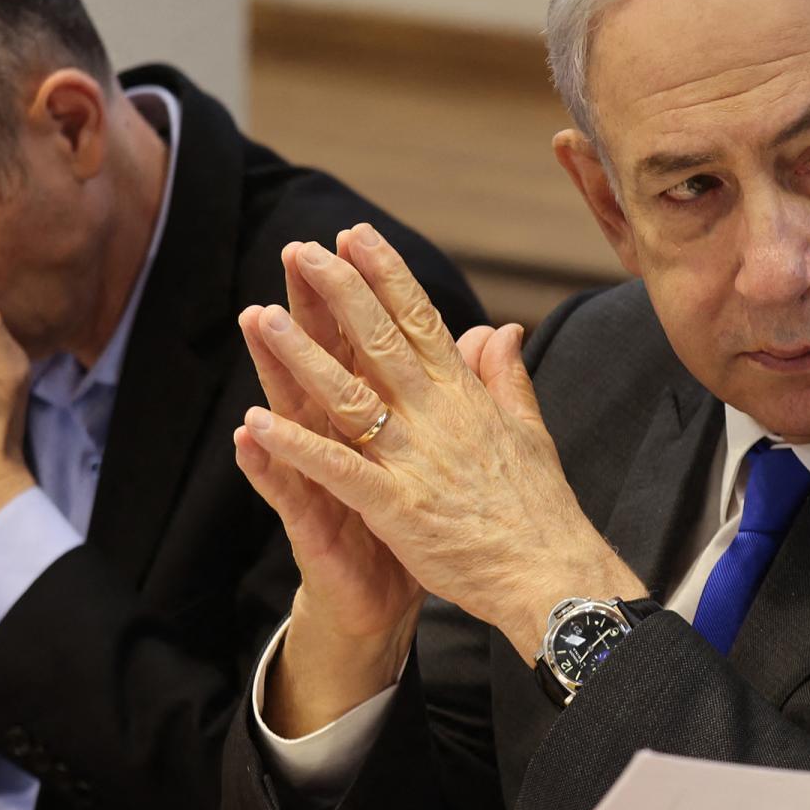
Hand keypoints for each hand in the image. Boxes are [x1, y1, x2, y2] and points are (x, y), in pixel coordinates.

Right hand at [235, 236, 422, 735]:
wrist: (392, 603)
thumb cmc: (420, 526)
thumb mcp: (448, 451)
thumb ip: (461, 389)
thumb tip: (484, 333)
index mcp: (385, 418)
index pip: (372, 344)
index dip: (366, 294)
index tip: (358, 238)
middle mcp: (346, 437)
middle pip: (329, 361)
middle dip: (315, 309)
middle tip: (298, 254)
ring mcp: (323, 478)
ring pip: (296, 414)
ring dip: (276, 370)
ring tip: (256, 322)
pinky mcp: (316, 524)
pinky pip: (290, 489)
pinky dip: (271, 462)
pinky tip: (249, 433)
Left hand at [240, 226, 638, 659]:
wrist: (551, 574)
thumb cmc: (540, 509)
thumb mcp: (529, 430)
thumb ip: (506, 376)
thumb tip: (502, 328)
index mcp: (467, 398)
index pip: (422, 320)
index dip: (386, 276)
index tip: (355, 235)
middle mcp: (439, 417)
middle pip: (382, 342)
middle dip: (340, 292)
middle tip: (303, 250)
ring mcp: (416, 460)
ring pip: (349, 395)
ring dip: (302, 355)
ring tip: (262, 316)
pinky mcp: (396, 507)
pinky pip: (338, 469)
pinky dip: (297, 446)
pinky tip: (257, 423)